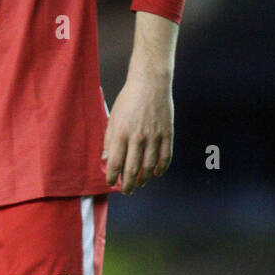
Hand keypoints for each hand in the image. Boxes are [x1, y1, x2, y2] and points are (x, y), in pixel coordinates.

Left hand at [102, 70, 172, 194]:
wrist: (150, 83)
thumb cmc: (128, 100)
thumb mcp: (113, 118)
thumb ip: (110, 140)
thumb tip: (106, 160)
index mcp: (121, 133)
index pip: (115, 163)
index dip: (112, 177)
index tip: (110, 182)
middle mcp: (137, 137)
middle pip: (132, 170)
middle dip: (127, 184)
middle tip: (126, 191)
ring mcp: (154, 136)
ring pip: (149, 166)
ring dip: (143, 179)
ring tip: (139, 184)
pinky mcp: (167, 133)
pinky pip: (165, 157)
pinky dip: (161, 168)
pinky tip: (156, 174)